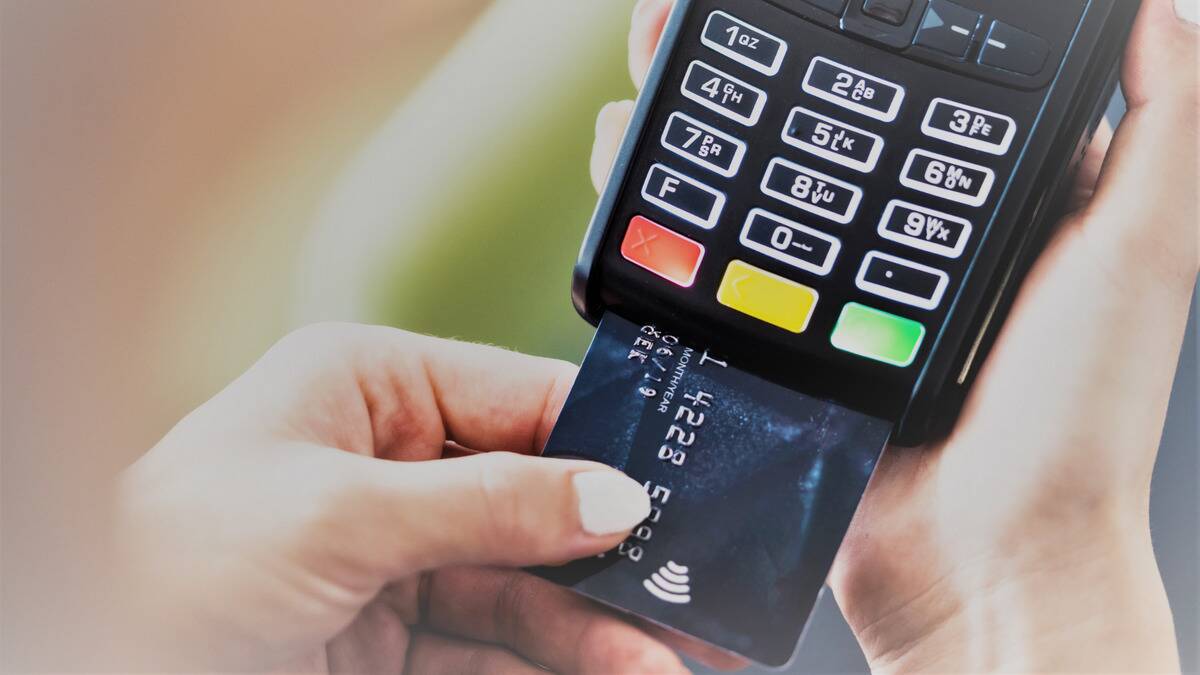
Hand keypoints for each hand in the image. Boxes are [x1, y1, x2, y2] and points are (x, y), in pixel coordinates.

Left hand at [117, 324, 690, 673]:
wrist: (85, 670)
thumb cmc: (163, 562)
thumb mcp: (338, 514)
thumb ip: (486, 504)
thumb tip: (610, 493)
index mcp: (369, 391)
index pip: (521, 401)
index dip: (608, 440)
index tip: (687, 481)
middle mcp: (389, 469)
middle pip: (538, 505)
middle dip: (618, 553)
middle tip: (699, 591)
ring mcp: (395, 562)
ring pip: (528, 591)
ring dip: (601, 628)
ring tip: (674, 660)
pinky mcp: (391, 644)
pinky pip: (495, 653)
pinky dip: (556, 669)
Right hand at [594, 0, 1195, 671]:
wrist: (984, 562)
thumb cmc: (1075, 421)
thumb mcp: (1139, 251)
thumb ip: (1158, 132)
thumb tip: (1166, 10)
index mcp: (977, 207)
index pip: (906, 88)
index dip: (857, 29)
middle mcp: (895, 243)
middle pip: (805, 127)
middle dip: (747, 63)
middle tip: (699, 13)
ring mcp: (828, 296)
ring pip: (742, 188)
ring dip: (690, 126)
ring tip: (652, 79)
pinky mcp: (776, 348)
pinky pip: (711, 272)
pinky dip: (668, 223)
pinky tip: (635, 182)